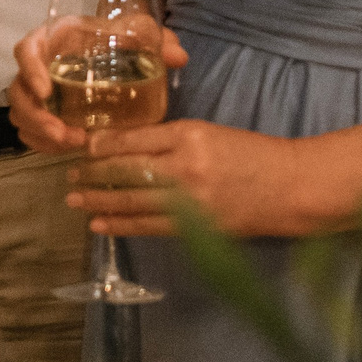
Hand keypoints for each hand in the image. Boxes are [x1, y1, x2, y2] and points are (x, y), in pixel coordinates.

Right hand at [6, 23, 189, 154]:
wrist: (116, 53)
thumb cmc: (121, 39)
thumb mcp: (140, 32)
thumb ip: (156, 38)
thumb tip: (177, 56)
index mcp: (54, 39)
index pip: (26, 49)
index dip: (29, 70)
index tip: (47, 91)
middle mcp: (39, 65)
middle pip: (17, 90)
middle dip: (36, 116)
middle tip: (63, 134)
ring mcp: (38, 91)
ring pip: (20, 114)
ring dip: (40, 133)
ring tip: (73, 144)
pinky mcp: (45, 112)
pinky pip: (29, 131)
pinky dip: (42, 143)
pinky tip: (66, 148)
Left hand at [63, 119, 311, 239]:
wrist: (292, 187)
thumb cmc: (250, 154)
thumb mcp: (208, 133)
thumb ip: (168, 139)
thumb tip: (123, 146)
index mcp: (188, 136)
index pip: (132, 140)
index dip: (101, 146)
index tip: (80, 147)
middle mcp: (185, 167)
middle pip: (125, 171)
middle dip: (92, 174)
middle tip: (69, 176)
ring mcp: (190, 201)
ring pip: (133, 200)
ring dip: (99, 202)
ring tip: (74, 201)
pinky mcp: (197, 228)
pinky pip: (150, 226)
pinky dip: (122, 225)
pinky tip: (101, 224)